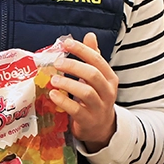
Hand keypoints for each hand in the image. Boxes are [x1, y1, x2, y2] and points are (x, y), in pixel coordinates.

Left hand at [50, 33, 117, 152]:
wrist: (101, 128)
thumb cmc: (96, 98)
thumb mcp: (97, 77)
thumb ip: (93, 57)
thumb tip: (90, 35)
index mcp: (110, 78)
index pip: (98, 60)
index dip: (82, 50)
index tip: (67, 43)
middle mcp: (108, 92)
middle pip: (93, 75)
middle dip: (74, 66)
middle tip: (57, 62)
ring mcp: (99, 107)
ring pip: (86, 92)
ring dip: (68, 84)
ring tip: (54, 79)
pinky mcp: (88, 121)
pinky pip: (76, 110)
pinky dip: (63, 101)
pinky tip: (53, 94)